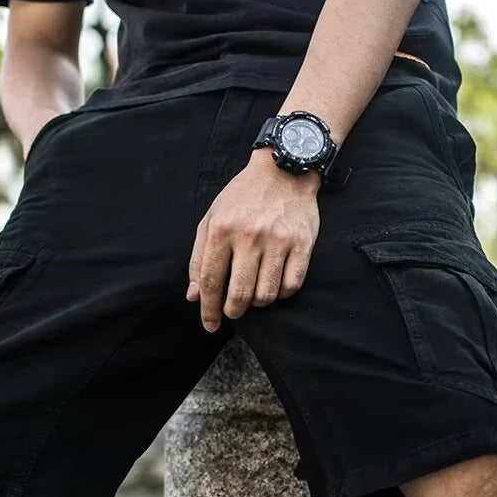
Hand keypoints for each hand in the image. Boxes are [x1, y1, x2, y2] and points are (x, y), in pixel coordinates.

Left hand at [186, 150, 320, 331]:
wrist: (284, 171)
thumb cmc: (243, 197)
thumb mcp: (211, 219)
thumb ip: (199, 258)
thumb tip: (194, 296)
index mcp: (222, 230)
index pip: (211, 281)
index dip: (208, 309)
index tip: (210, 325)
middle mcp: (249, 236)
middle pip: (239, 294)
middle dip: (233, 312)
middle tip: (233, 311)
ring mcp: (278, 241)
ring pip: (266, 295)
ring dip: (257, 302)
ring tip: (254, 293)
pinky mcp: (302, 244)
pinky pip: (291, 286)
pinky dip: (281, 293)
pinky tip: (275, 285)